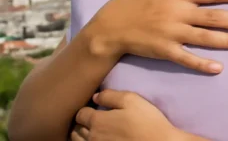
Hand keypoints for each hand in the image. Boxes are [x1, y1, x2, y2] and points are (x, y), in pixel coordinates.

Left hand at [71, 90, 190, 140]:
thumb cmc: (146, 121)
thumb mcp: (132, 100)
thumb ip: (111, 95)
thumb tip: (96, 96)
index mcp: (97, 121)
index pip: (80, 113)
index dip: (86, 109)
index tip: (94, 107)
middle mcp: (92, 137)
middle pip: (76, 130)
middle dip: (81, 123)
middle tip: (92, 119)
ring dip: (81, 135)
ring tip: (92, 131)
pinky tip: (99, 139)